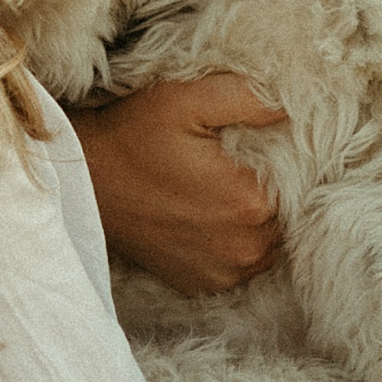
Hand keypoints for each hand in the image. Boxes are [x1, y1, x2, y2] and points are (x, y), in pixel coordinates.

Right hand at [68, 76, 286, 293]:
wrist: (85, 179)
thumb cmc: (134, 135)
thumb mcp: (187, 99)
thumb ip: (248, 97)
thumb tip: (292, 106)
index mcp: (250, 203)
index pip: (297, 180)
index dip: (278, 160)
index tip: (247, 148)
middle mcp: (244, 248)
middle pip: (283, 214)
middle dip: (266, 191)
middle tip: (228, 167)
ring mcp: (222, 272)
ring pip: (265, 242)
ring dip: (251, 220)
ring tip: (215, 192)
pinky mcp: (200, 284)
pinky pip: (237, 263)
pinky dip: (229, 242)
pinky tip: (203, 217)